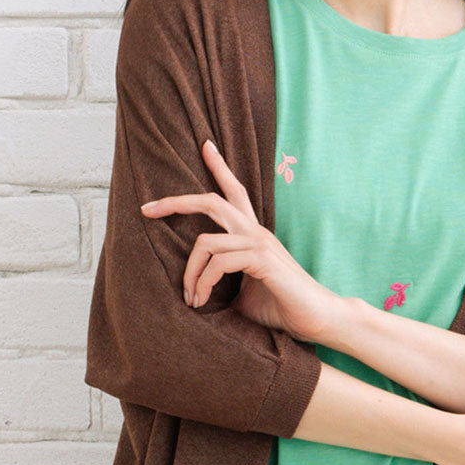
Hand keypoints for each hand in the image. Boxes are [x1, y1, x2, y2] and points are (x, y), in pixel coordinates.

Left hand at [139, 138, 341, 344]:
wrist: (316, 318)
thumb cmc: (282, 307)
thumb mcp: (242, 293)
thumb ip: (222, 283)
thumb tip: (193, 295)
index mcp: (253, 234)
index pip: (236, 191)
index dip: (220, 166)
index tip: (206, 146)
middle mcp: (256, 231)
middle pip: (212, 200)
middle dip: (176, 202)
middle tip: (147, 209)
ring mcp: (259, 242)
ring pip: (205, 241)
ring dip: (189, 273)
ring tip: (190, 298)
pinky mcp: (261, 259)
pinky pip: (218, 263)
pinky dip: (203, 283)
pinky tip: (202, 301)